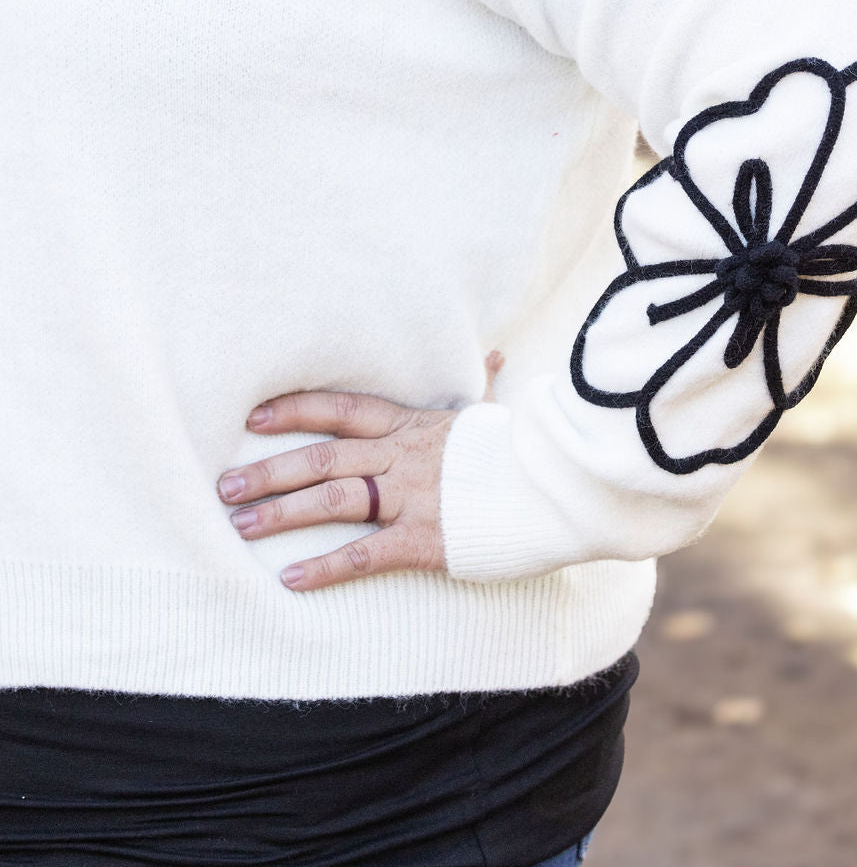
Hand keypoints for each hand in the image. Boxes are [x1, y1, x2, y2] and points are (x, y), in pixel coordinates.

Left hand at [216, 351, 503, 591]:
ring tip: (239, 524)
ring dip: (282, 512)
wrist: (558, 487)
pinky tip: (290, 577)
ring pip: (334, 499)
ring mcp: (411, 496)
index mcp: (412, 424)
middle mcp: (403, 456)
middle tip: (224, 484)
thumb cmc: (519, 451)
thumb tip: (494, 354)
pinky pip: (365, 553)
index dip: (295, 411)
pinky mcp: (424, 539)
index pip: (342, 409)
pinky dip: (325, 566)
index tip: (252, 418)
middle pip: (323, 456)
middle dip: (269, 470)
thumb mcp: (491, 415)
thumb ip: (480, 386)